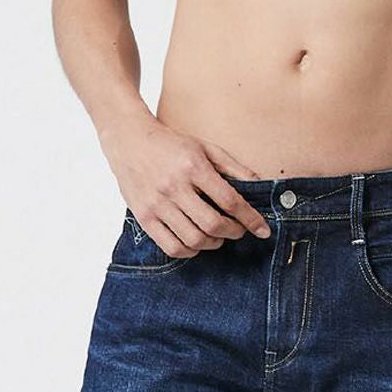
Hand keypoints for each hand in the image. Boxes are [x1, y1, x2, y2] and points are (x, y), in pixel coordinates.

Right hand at [101, 115, 271, 254]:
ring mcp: (157, 204)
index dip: (250, 219)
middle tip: (238, 230)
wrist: (129, 140)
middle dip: (233, 232)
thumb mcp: (205, 147)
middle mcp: (174, 187)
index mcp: (192, 167)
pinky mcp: (144, 217)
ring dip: (213, 243)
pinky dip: (190, 251)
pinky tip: (196, 242)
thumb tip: (260, 184)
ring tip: (218, 236)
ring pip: (193, 240)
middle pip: (212, 224)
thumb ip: (233, 167)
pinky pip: (171, 247)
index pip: (229, 201)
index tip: (262, 229)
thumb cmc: (171, 144)